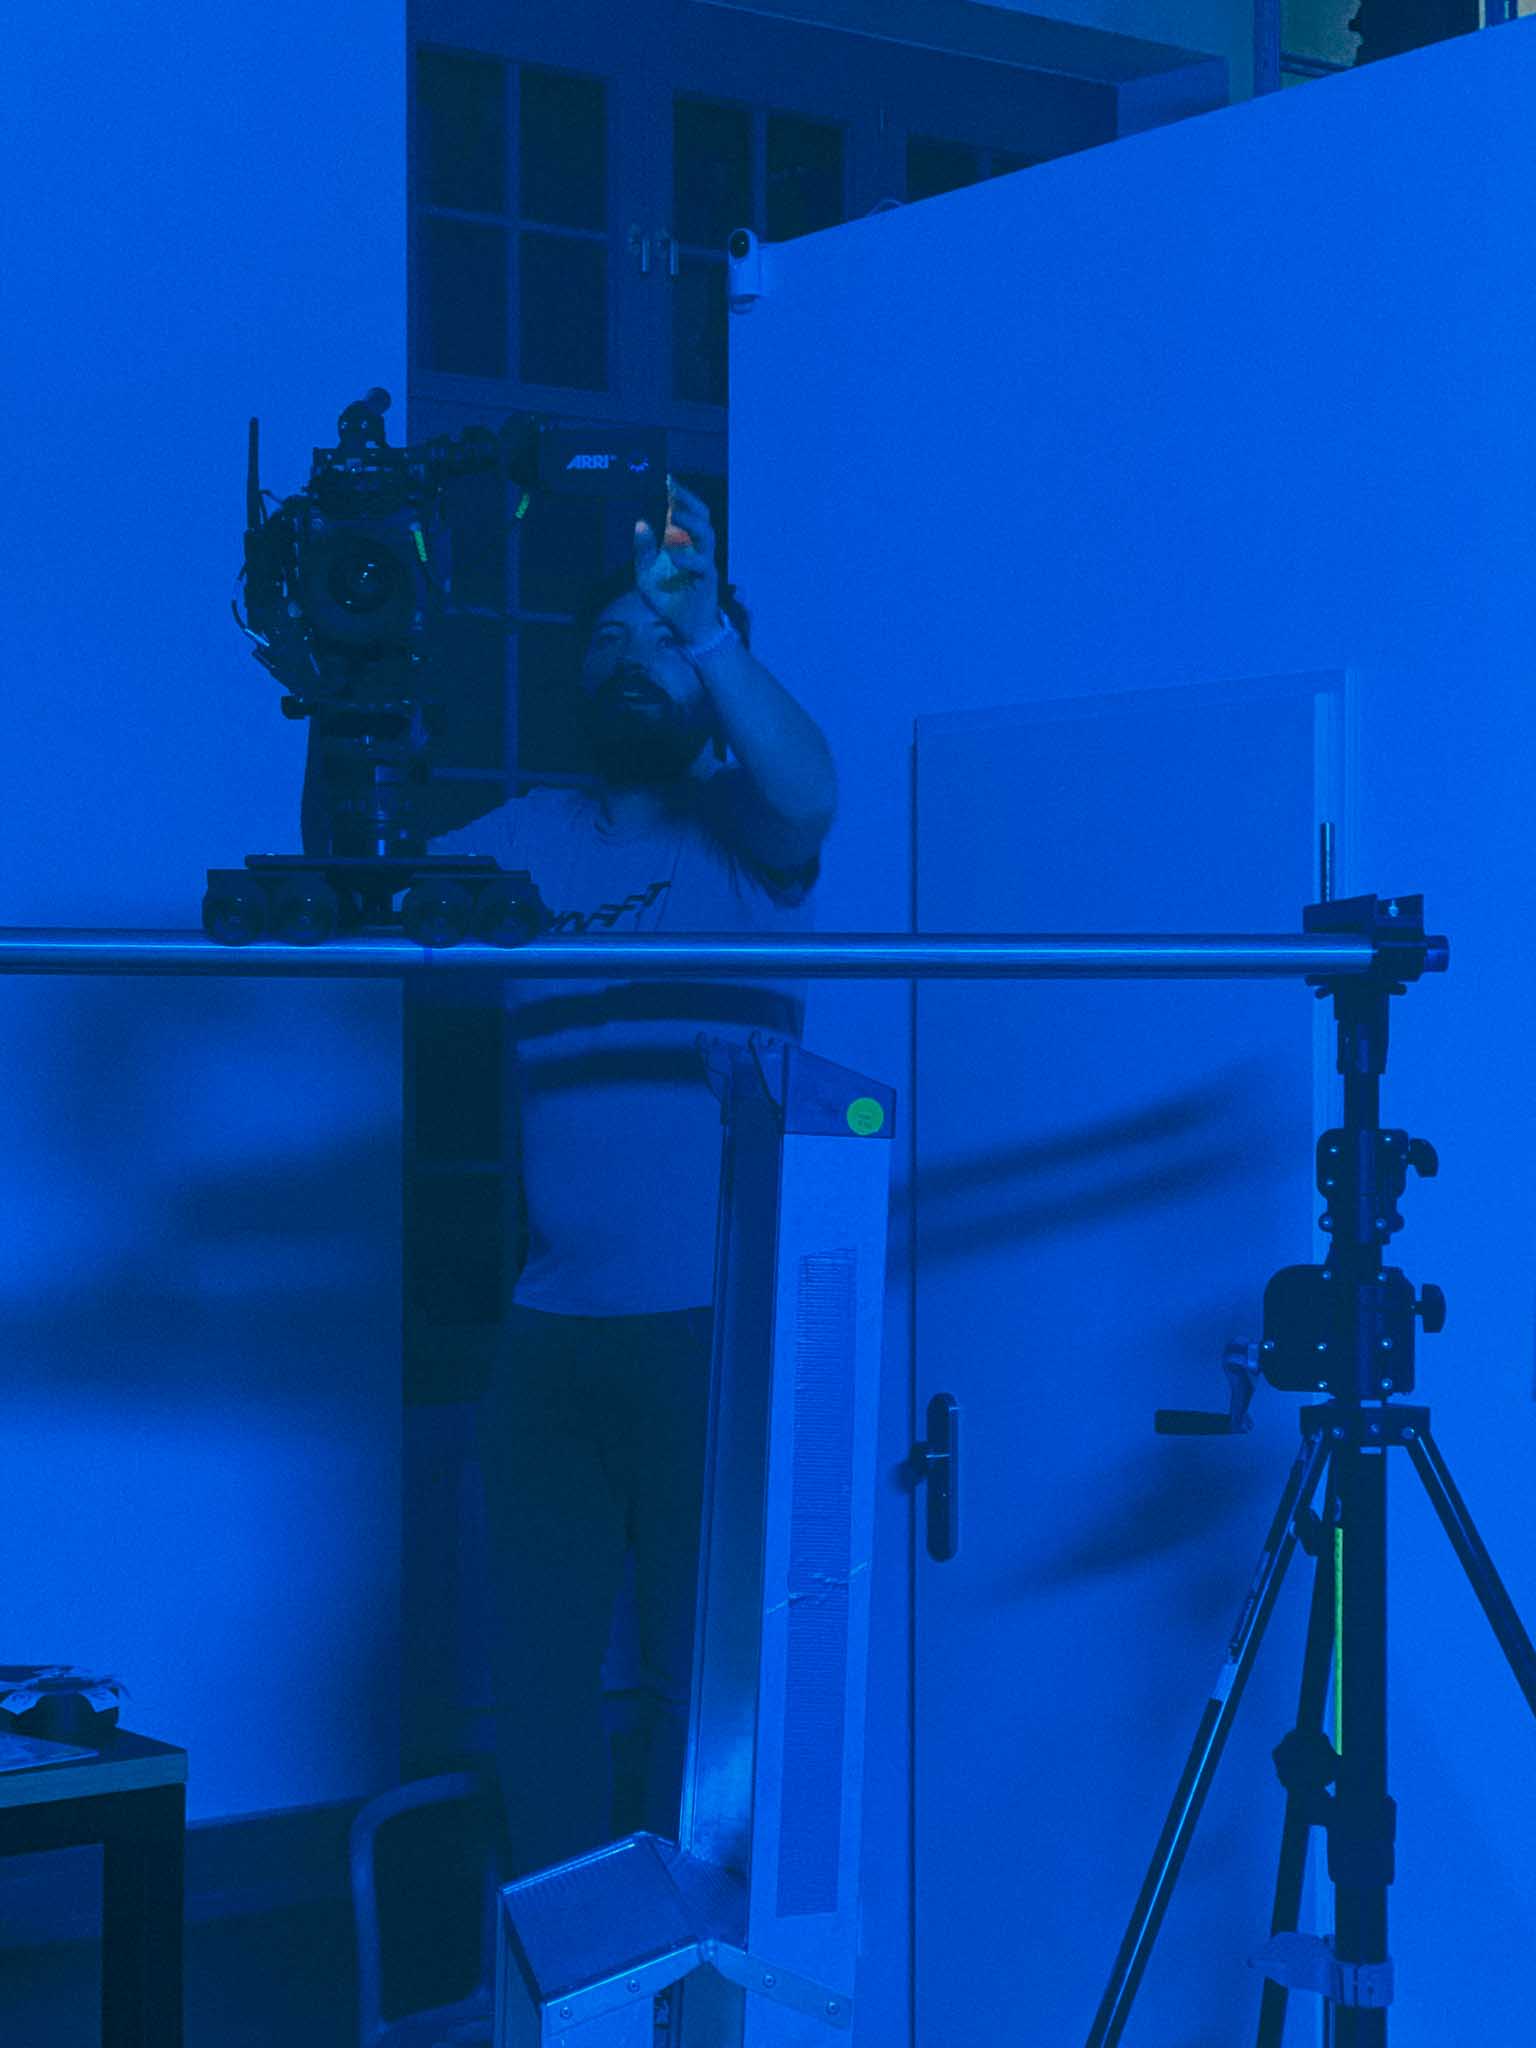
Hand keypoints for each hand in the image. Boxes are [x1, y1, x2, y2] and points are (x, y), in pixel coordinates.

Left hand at [634, 478, 719, 645]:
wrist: (687, 627)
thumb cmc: (669, 599)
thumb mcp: (647, 575)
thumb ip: (643, 551)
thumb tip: (640, 522)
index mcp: (682, 544)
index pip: (684, 514)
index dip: (678, 496)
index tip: (667, 479)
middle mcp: (696, 549)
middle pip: (701, 517)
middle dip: (689, 501)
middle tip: (673, 489)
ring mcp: (704, 563)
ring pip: (706, 536)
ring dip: (690, 523)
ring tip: (673, 514)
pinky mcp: (708, 581)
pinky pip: (702, 565)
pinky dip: (687, 557)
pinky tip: (673, 552)